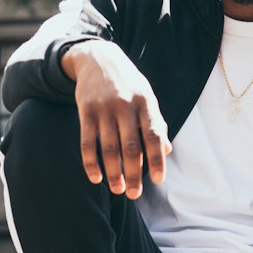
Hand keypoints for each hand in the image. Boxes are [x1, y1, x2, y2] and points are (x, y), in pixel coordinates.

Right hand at [62, 40, 170, 198]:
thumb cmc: (128, 84)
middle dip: (134, 173)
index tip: (158, 180)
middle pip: (131, 147)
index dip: (157, 159)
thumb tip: (166, 151)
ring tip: (118, 189)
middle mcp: (125, 106)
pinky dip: (90, 163)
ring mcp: (104, 108)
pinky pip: (87, 142)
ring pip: (109, 148)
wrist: (98, 58)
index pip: (153, 135)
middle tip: (134, 194)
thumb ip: (156, 123)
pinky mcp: (85, 111)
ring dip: (113, 172)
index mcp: (145, 103)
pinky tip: (96, 178)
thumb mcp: (147, 98)